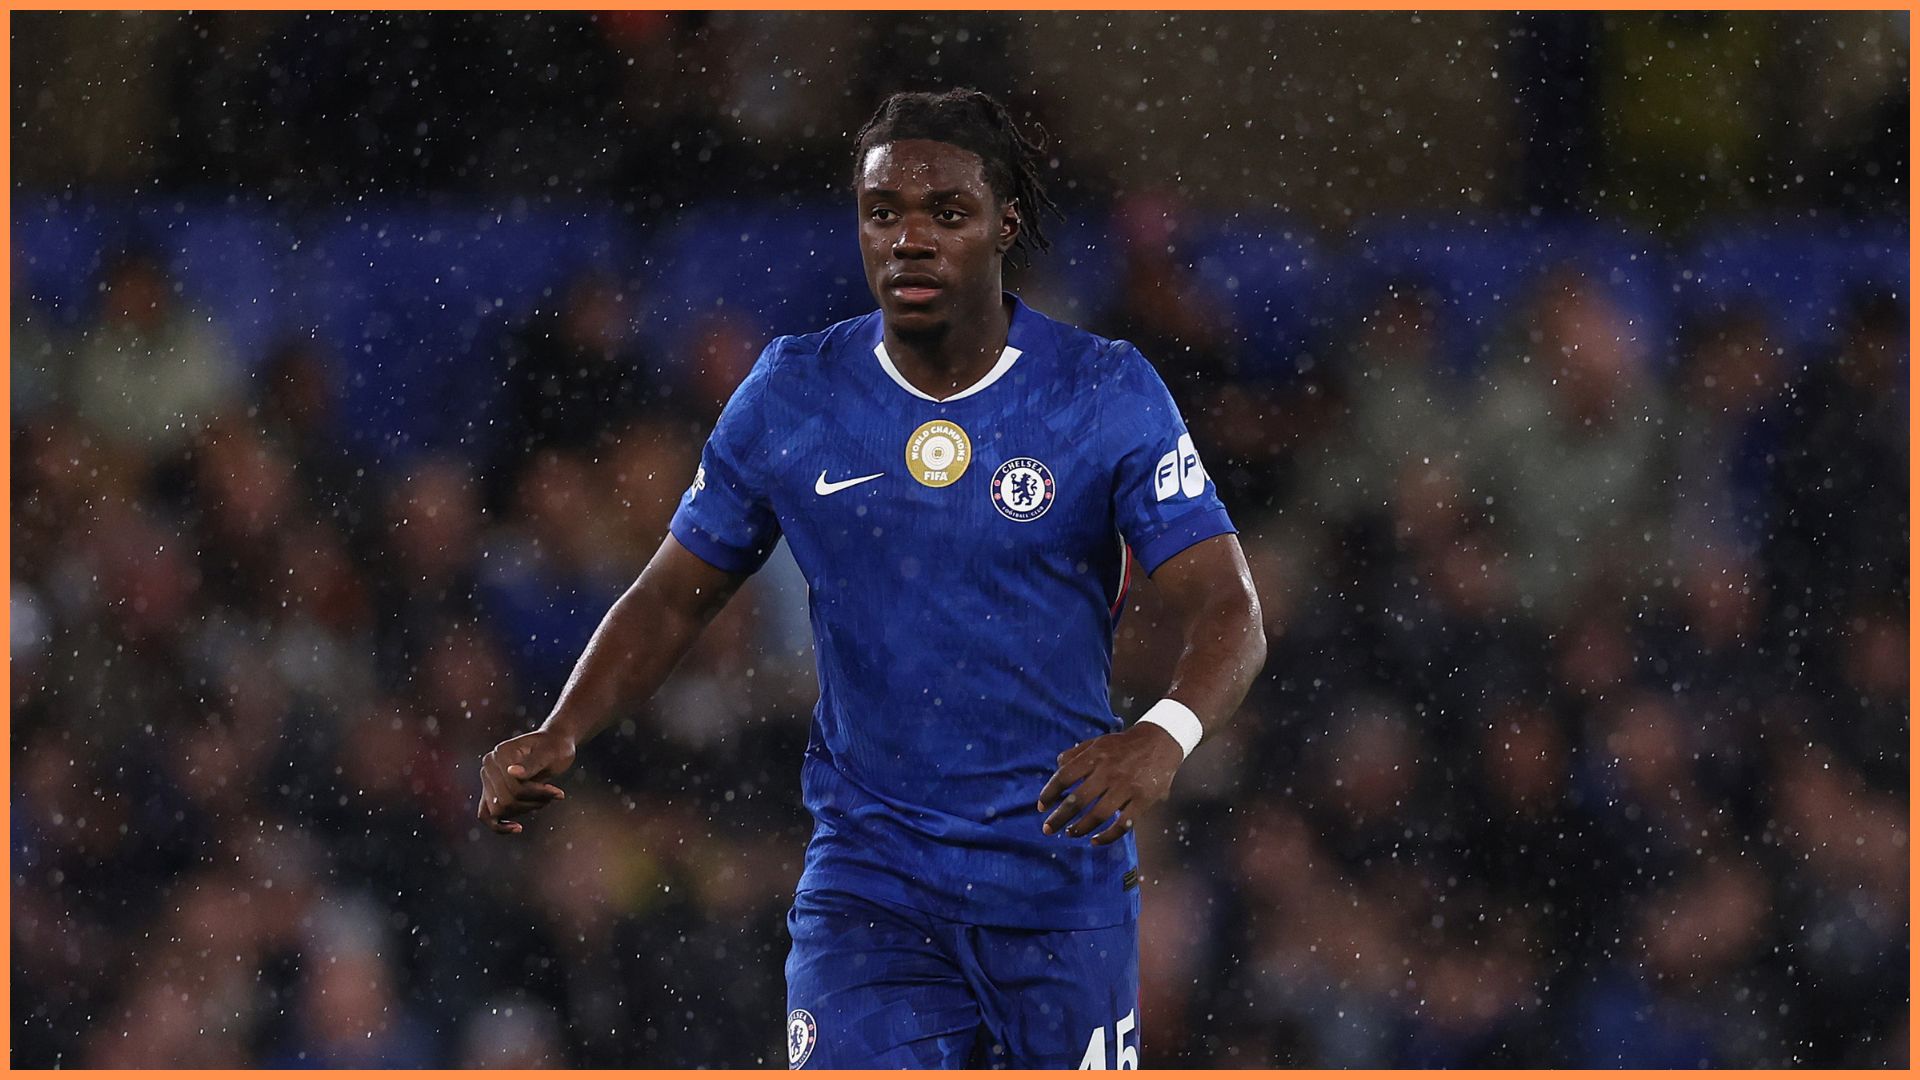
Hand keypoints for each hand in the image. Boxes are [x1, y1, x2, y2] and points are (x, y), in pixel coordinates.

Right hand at [477, 729, 575, 834]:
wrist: (553, 744)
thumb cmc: (555, 747)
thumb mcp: (549, 755)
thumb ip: (531, 764)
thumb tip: (512, 773)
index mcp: (499, 754)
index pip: (514, 787)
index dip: (537, 793)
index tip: (559, 793)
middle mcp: (488, 767)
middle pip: (505, 801)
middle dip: (532, 802)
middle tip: (554, 795)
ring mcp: (488, 780)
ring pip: (499, 810)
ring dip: (526, 809)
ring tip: (546, 799)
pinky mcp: (492, 791)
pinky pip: (486, 815)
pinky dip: (500, 826)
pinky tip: (517, 828)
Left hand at [1035, 723, 1183, 844]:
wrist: (1161, 741)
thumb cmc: (1124, 744)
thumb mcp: (1099, 741)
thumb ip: (1077, 752)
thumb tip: (1058, 764)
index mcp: (1095, 756)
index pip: (1065, 777)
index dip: (1050, 793)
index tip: (1041, 806)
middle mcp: (1109, 772)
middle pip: (1078, 800)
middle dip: (1059, 817)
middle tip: (1047, 829)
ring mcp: (1127, 788)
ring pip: (1098, 815)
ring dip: (1080, 828)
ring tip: (1070, 833)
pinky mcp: (1143, 801)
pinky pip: (1122, 825)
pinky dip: (1107, 836)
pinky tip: (1095, 841)